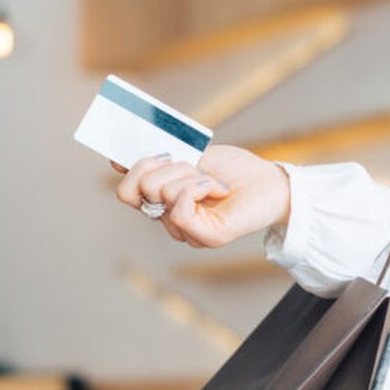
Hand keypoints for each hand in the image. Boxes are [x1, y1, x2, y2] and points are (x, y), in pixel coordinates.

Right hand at [111, 145, 290, 246]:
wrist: (272, 182)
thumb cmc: (235, 170)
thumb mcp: (189, 158)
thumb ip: (158, 161)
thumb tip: (117, 160)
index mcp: (164, 203)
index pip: (127, 193)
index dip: (132, 169)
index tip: (150, 151)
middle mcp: (170, 220)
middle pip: (137, 189)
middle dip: (165, 166)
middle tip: (193, 166)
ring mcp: (185, 232)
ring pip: (159, 193)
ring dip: (189, 175)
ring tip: (213, 181)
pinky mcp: (204, 238)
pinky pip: (178, 209)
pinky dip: (197, 188)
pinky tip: (216, 189)